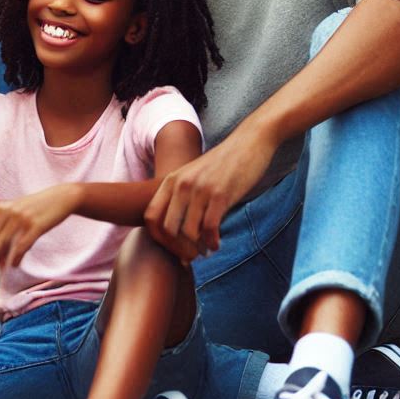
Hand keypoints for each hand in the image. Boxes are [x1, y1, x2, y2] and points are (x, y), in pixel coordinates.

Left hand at [0, 184, 80, 266]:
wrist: (60, 198)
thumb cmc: (37, 206)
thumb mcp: (16, 207)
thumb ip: (3, 220)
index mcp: (1, 207)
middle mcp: (8, 212)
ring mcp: (22, 219)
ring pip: (3, 245)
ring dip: (1, 260)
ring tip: (4, 267)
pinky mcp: (35, 226)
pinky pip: (20, 247)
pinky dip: (15, 259)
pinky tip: (15, 264)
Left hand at [144, 123, 277, 253]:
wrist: (248, 142)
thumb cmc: (222, 164)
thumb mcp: (193, 175)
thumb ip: (182, 196)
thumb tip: (176, 230)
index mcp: (170, 181)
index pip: (150, 218)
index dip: (158, 239)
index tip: (173, 248)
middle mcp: (181, 185)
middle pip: (167, 229)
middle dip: (178, 248)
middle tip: (191, 255)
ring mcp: (199, 189)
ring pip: (188, 233)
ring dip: (197, 249)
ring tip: (205, 251)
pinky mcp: (220, 194)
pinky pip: (209, 229)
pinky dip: (212, 243)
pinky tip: (216, 245)